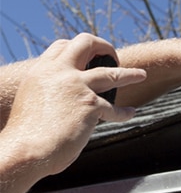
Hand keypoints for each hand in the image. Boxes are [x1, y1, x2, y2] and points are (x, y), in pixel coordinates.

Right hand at [3, 33, 145, 177]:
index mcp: (42, 71)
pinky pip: (114, 109)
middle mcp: (59, 72)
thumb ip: (51, 93)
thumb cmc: (27, 135)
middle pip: (86, 43)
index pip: (62, 46)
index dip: (78, 49)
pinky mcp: (91, 106)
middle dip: (104, 47)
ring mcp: (77, 87)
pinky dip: (124, 113)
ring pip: (111, 73)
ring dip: (129, 74)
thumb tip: (67, 98)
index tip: (89, 56)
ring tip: (141, 75)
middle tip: (113, 57)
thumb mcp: (33, 101)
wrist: (26, 150)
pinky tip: (130, 113)